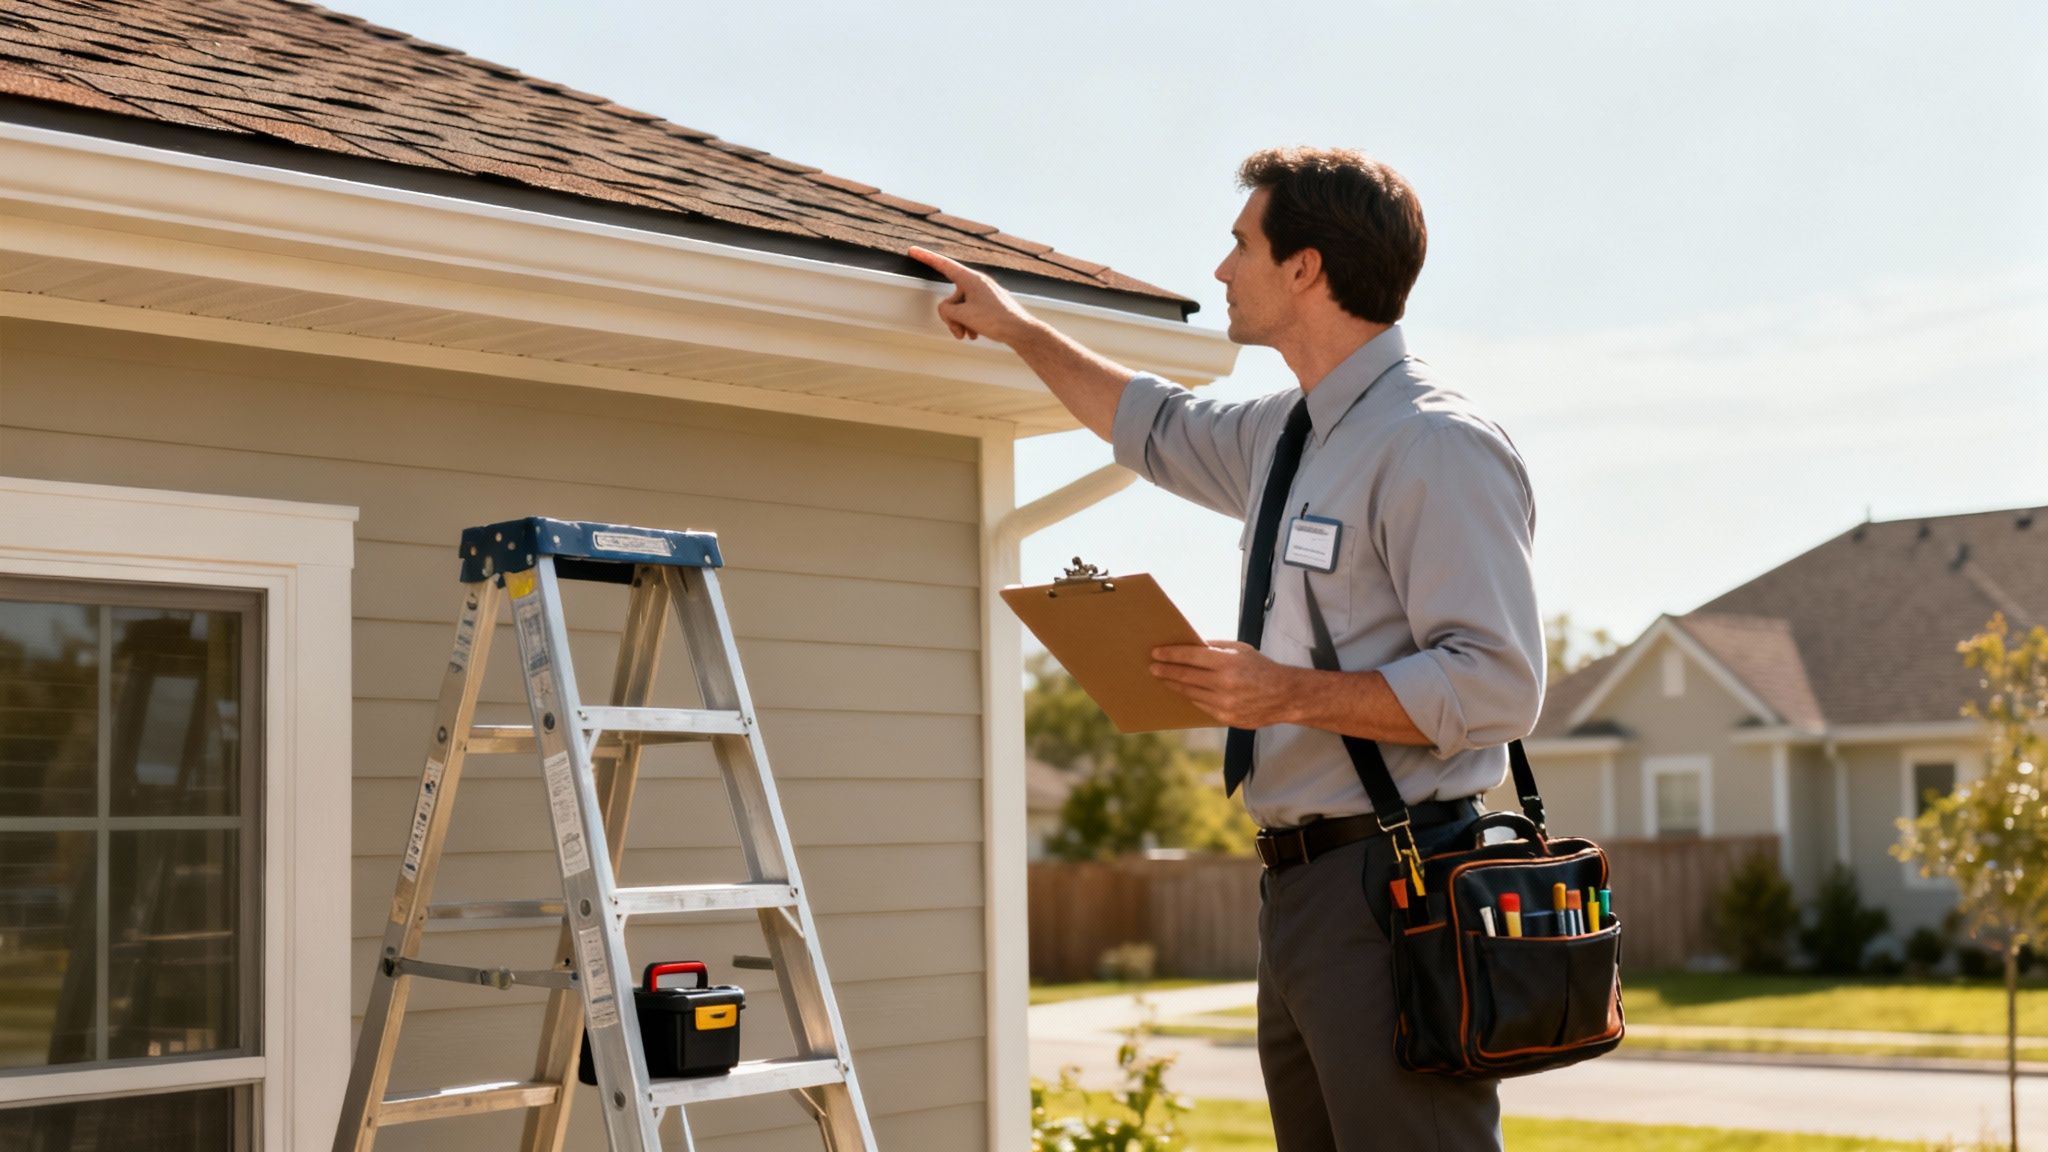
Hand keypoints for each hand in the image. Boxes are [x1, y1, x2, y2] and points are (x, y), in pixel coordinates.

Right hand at [905, 245, 1042, 345]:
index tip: (913, 250)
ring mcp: (983, 293)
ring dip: (960, 323)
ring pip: (960, 308)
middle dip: (951, 317)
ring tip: (969, 335)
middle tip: (959, 331)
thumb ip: (947, 310)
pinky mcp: (988, 304)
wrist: (1021, 332)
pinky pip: (970, 312)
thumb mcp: (963, 315)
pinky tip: (976, 334)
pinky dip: (969, 323)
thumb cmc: (996, 320)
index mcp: (971, 279)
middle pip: (950, 297)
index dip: (926, 258)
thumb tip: (947, 310)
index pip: (943, 265)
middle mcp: (977, 283)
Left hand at [1149, 641, 1302, 728]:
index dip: (1170, 655)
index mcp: (1228, 663)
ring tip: (1163, 678)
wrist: (1285, 696)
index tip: (1156, 653)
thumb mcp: (1241, 650)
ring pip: (1190, 693)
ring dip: (1174, 685)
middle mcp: (1224, 684)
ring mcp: (1224, 703)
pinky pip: (1200, 705)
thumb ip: (1215, 648)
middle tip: (1153, 667)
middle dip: (1166, 671)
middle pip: (1185, 676)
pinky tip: (1182, 690)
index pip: (1190, 657)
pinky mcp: (1225, 717)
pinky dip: (1190, 696)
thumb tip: (1190, 646)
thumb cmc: (1262, 668)